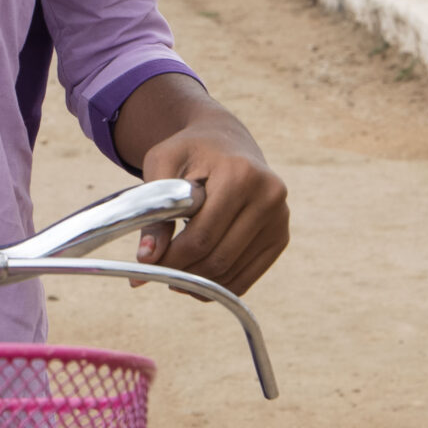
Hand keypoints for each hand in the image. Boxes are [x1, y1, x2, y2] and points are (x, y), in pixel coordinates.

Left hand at [134, 120, 286, 297]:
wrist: (227, 141)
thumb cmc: (190, 151)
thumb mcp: (162, 164)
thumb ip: (153, 208)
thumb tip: (146, 257)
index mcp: (240, 174)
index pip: (202, 236)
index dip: (171, 258)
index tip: (147, 264)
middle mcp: (268, 196)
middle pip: (218, 258)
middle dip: (183, 272)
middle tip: (157, 273)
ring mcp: (280, 219)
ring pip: (231, 272)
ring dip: (198, 283)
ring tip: (174, 274)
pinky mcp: (280, 236)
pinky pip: (247, 278)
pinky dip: (218, 286)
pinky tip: (196, 280)